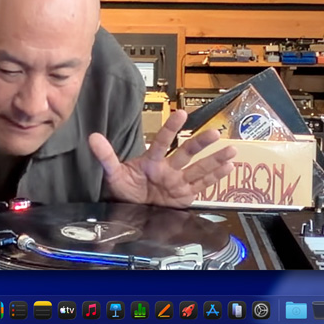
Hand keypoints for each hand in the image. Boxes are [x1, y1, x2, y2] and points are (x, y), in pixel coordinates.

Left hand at [89, 110, 236, 207]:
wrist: (131, 209)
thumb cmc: (124, 189)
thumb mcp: (113, 174)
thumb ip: (106, 156)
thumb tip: (92, 138)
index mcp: (151, 161)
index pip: (163, 142)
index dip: (171, 128)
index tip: (181, 114)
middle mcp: (168, 169)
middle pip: (187, 153)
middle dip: (201, 143)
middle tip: (214, 132)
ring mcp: (178, 181)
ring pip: (199, 168)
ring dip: (215, 159)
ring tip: (231, 150)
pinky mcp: (185, 195)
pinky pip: (202, 185)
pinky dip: (216, 177)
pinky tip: (229, 167)